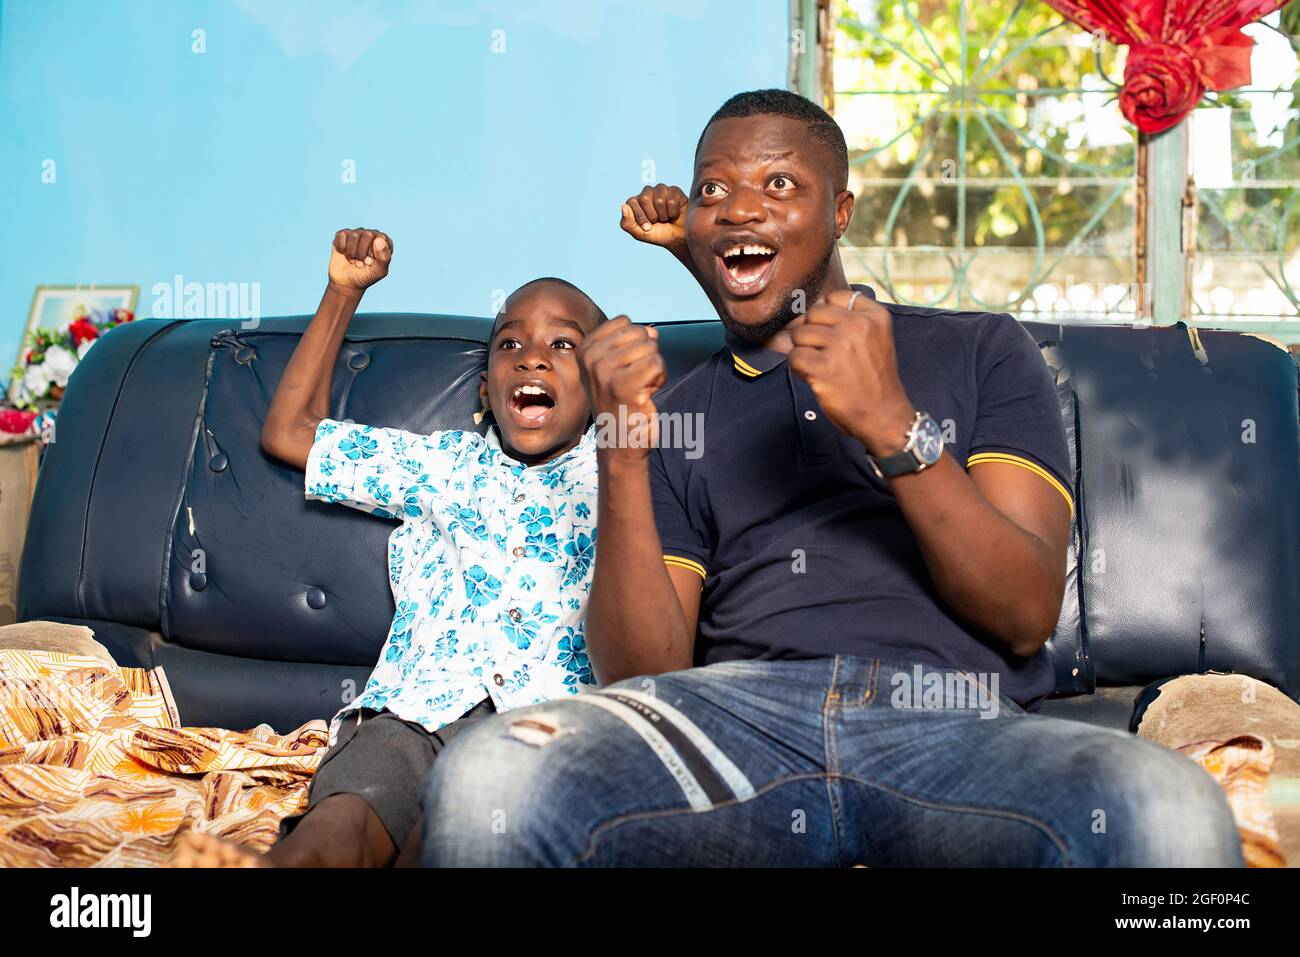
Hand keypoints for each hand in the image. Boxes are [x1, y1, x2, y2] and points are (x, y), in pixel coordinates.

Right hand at [328, 228, 393, 291]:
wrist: (346, 283)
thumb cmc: (365, 277)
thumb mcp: (379, 271)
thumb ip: (384, 257)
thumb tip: (378, 240)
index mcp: (384, 242)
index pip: (381, 238)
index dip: (374, 252)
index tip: (371, 262)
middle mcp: (371, 235)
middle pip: (367, 234)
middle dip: (362, 253)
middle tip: (361, 263)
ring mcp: (357, 233)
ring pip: (354, 235)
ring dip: (351, 252)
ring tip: (353, 260)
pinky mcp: (343, 235)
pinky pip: (341, 234)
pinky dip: (341, 247)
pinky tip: (343, 253)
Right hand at [578, 316, 666, 460]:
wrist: (619, 442)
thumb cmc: (621, 402)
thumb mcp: (616, 365)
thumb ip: (632, 341)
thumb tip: (652, 332)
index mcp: (585, 350)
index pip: (624, 322)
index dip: (634, 343)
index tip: (625, 368)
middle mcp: (590, 359)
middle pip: (639, 333)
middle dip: (647, 355)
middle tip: (635, 381)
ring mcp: (604, 372)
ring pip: (650, 347)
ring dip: (653, 369)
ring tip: (639, 389)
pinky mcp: (623, 386)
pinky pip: (657, 363)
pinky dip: (659, 379)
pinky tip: (645, 396)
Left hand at [620, 184, 687, 251]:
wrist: (679, 238)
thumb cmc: (659, 235)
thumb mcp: (640, 234)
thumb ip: (627, 223)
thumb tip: (623, 206)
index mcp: (636, 202)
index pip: (631, 202)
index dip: (640, 217)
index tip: (647, 227)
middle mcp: (647, 193)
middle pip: (644, 199)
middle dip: (652, 216)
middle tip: (657, 221)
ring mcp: (660, 190)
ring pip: (659, 199)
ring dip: (663, 214)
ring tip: (666, 218)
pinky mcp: (674, 190)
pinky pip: (672, 199)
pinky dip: (673, 211)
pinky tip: (674, 214)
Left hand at [788, 290, 915, 455]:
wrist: (883, 414)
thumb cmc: (873, 377)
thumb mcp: (874, 339)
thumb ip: (848, 320)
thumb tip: (803, 315)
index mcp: (874, 316)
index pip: (835, 298)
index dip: (827, 317)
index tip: (836, 335)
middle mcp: (858, 326)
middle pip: (813, 314)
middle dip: (813, 334)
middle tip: (827, 355)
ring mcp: (840, 347)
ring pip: (799, 335)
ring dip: (805, 352)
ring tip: (823, 367)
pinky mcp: (823, 368)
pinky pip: (794, 357)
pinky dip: (800, 369)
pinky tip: (817, 378)